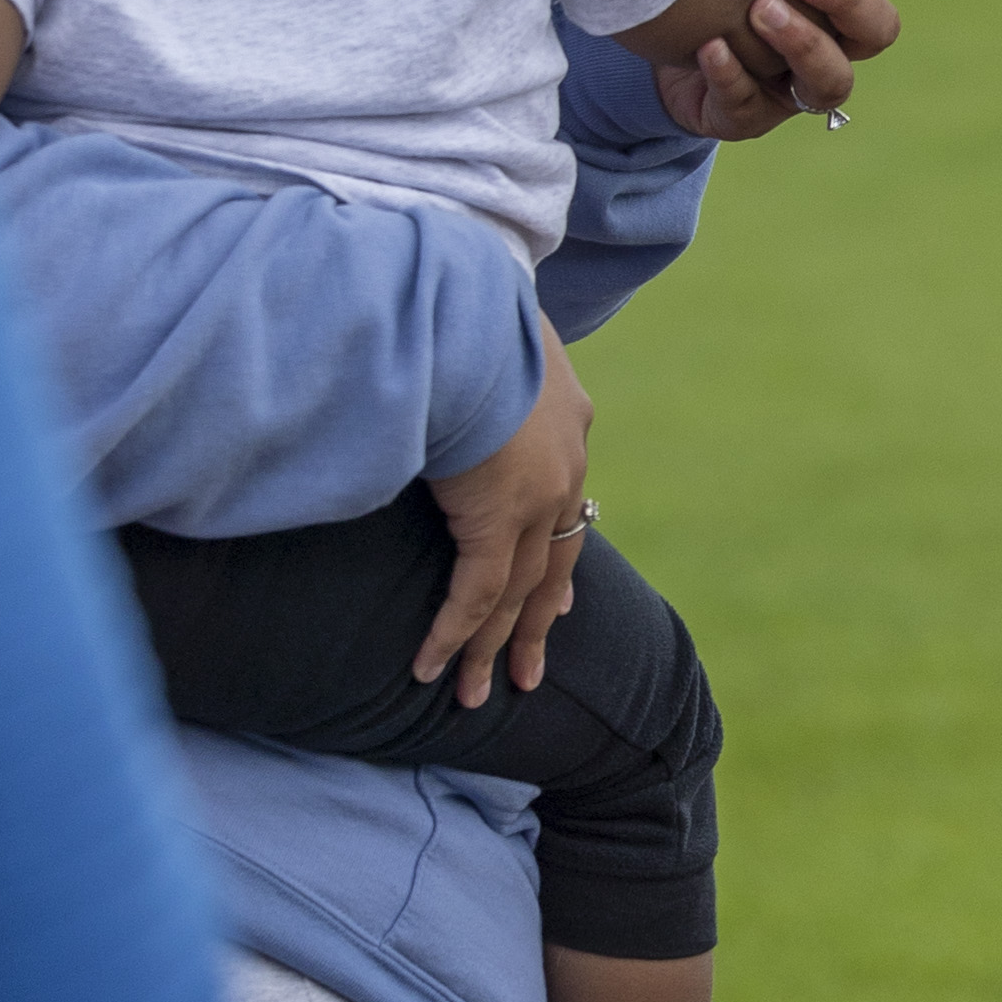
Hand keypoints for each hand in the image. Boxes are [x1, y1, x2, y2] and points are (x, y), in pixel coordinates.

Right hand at [420, 317, 593, 705]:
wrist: (464, 306)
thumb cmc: (463, 305)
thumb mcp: (487, 333)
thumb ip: (482, 362)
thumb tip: (446, 356)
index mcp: (569, 421)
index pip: (566, 504)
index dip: (555, 556)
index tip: (552, 603)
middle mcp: (567, 467)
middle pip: (555, 563)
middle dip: (536, 623)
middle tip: (526, 674)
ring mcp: (539, 497)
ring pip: (517, 593)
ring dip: (492, 647)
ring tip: (474, 695)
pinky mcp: (500, 516)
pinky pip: (476, 594)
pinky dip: (454, 634)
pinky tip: (432, 669)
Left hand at [650, 0, 930, 136]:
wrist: (657, 19)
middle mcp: (838, 38)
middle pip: (881, 30)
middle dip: (847, 2)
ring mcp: (800, 83)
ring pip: (833, 81)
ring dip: (802, 45)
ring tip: (760, 9)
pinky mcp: (752, 117)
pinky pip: (754, 107)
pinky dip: (732, 76)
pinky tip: (709, 46)